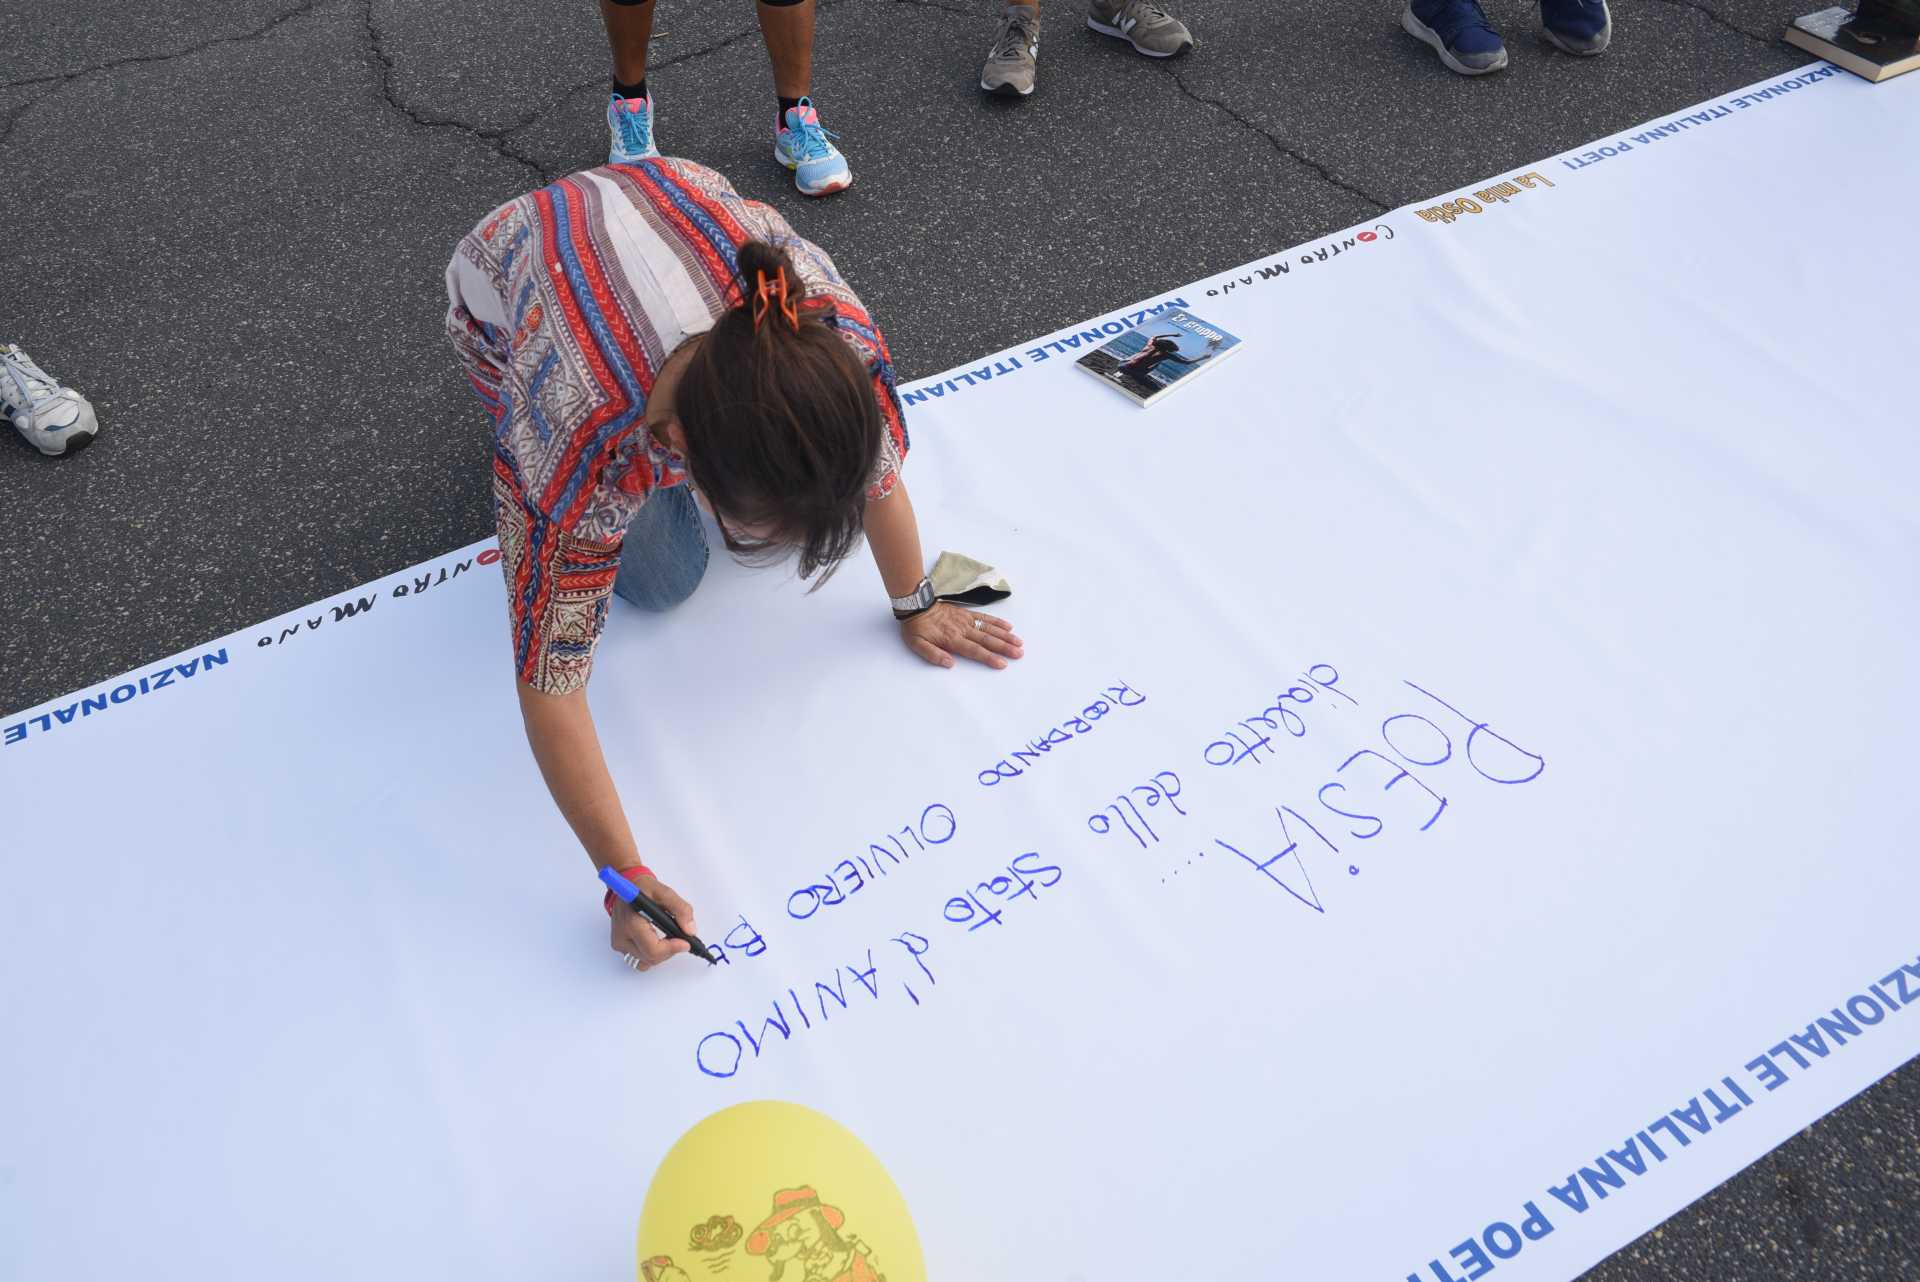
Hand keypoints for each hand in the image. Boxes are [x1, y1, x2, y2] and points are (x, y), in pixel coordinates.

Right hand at [610, 872, 698, 972]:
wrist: (626, 885)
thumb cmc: (644, 888)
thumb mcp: (665, 892)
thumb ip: (681, 909)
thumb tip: (690, 930)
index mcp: (631, 923)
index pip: (652, 949)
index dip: (672, 949)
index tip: (686, 943)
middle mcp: (622, 937)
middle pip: (651, 958)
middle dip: (670, 951)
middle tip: (681, 939)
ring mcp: (620, 944)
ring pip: (646, 963)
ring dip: (661, 955)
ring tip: (669, 939)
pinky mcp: (620, 946)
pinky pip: (640, 960)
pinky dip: (652, 955)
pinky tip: (659, 942)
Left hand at [900, 603, 1024, 669]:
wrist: (916, 605)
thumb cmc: (916, 628)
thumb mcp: (917, 645)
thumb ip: (933, 655)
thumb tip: (949, 663)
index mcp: (952, 639)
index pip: (974, 650)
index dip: (989, 657)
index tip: (1003, 663)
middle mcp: (963, 630)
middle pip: (987, 640)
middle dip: (1004, 647)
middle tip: (1019, 653)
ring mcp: (966, 621)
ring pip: (989, 629)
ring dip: (1005, 636)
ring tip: (1019, 642)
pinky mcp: (967, 614)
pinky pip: (985, 618)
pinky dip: (997, 622)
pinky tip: (1008, 627)